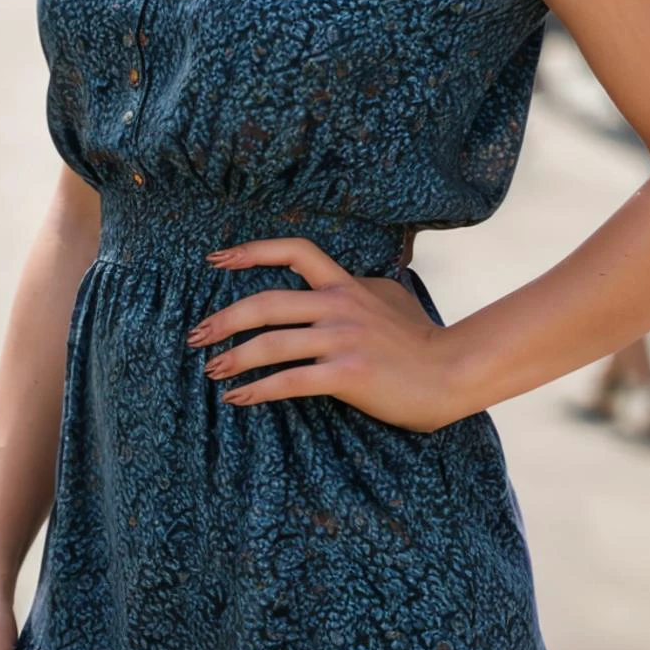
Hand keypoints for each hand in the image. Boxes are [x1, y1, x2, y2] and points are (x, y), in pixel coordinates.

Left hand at [189, 237, 471, 432]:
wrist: (453, 371)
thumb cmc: (421, 340)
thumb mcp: (389, 299)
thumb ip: (357, 289)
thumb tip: (331, 285)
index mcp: (346, 285)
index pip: (295, 251)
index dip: (251, 251)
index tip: (216, 259)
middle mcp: (340, 305)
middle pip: (265, 302)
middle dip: (224, 319)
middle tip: (197, 334)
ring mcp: (342, 339)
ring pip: (271, 343)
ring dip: (233, 358)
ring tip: (212, 369)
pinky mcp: (347, 373)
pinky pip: (288, 381)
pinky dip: (256, 390)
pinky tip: (237, 397)